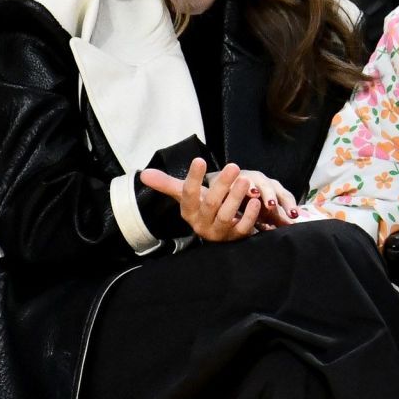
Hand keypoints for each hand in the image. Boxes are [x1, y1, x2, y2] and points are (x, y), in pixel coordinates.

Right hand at [140, 159, 294, 242]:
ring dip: (236, 197)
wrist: (220, 230)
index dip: (193, 178)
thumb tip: (143, 174)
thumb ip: (167, 184)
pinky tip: (256, 201)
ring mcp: (219, 232)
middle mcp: (201, 223)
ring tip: (245, 180)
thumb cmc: (202, 207)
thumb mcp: (186, 195)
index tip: (200, 160)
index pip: (188, 194)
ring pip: (226, 216)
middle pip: (211, 204)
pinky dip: (249, 215)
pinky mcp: (235, 238)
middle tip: (233, 166)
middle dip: (222, 185)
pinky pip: (242, 228)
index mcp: (188, 211)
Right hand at [238, 169, 298, 226]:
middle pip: (273, 188)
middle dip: (273, 196)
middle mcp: (266, 183)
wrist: (231, 192)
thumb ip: (280, 219)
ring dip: (258, 189)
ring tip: (256, 195)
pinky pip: (240, 181)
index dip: (289, 206)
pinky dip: (242, 185)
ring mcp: (252, 178)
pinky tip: (245, 191)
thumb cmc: (253, 203)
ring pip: (259, 183)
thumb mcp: (267, 214)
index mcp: (276, 191)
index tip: (293, 216)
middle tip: (272, 206)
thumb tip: (293, 228)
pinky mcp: (237, 178)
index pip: (285, 197)